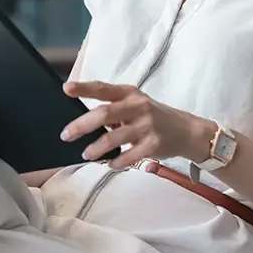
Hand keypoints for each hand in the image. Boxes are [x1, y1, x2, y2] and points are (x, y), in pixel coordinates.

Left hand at [58, 81, 210, 169]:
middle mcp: (138, 106)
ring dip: (96, 148)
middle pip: (105, 113)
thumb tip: (82, 120)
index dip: (84, 88)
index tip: (66, 88)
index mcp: (130, 94)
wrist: (186, 131)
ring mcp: (147, 125)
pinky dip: (117, 161)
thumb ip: (112, 108)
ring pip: (114, 138)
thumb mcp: (135, 104)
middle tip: (66, 134)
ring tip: (86, 154)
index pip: (103, 88)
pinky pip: (130, 156)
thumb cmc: (153, 116)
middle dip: (82, 125)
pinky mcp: (154, 144)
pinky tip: (110, 164)